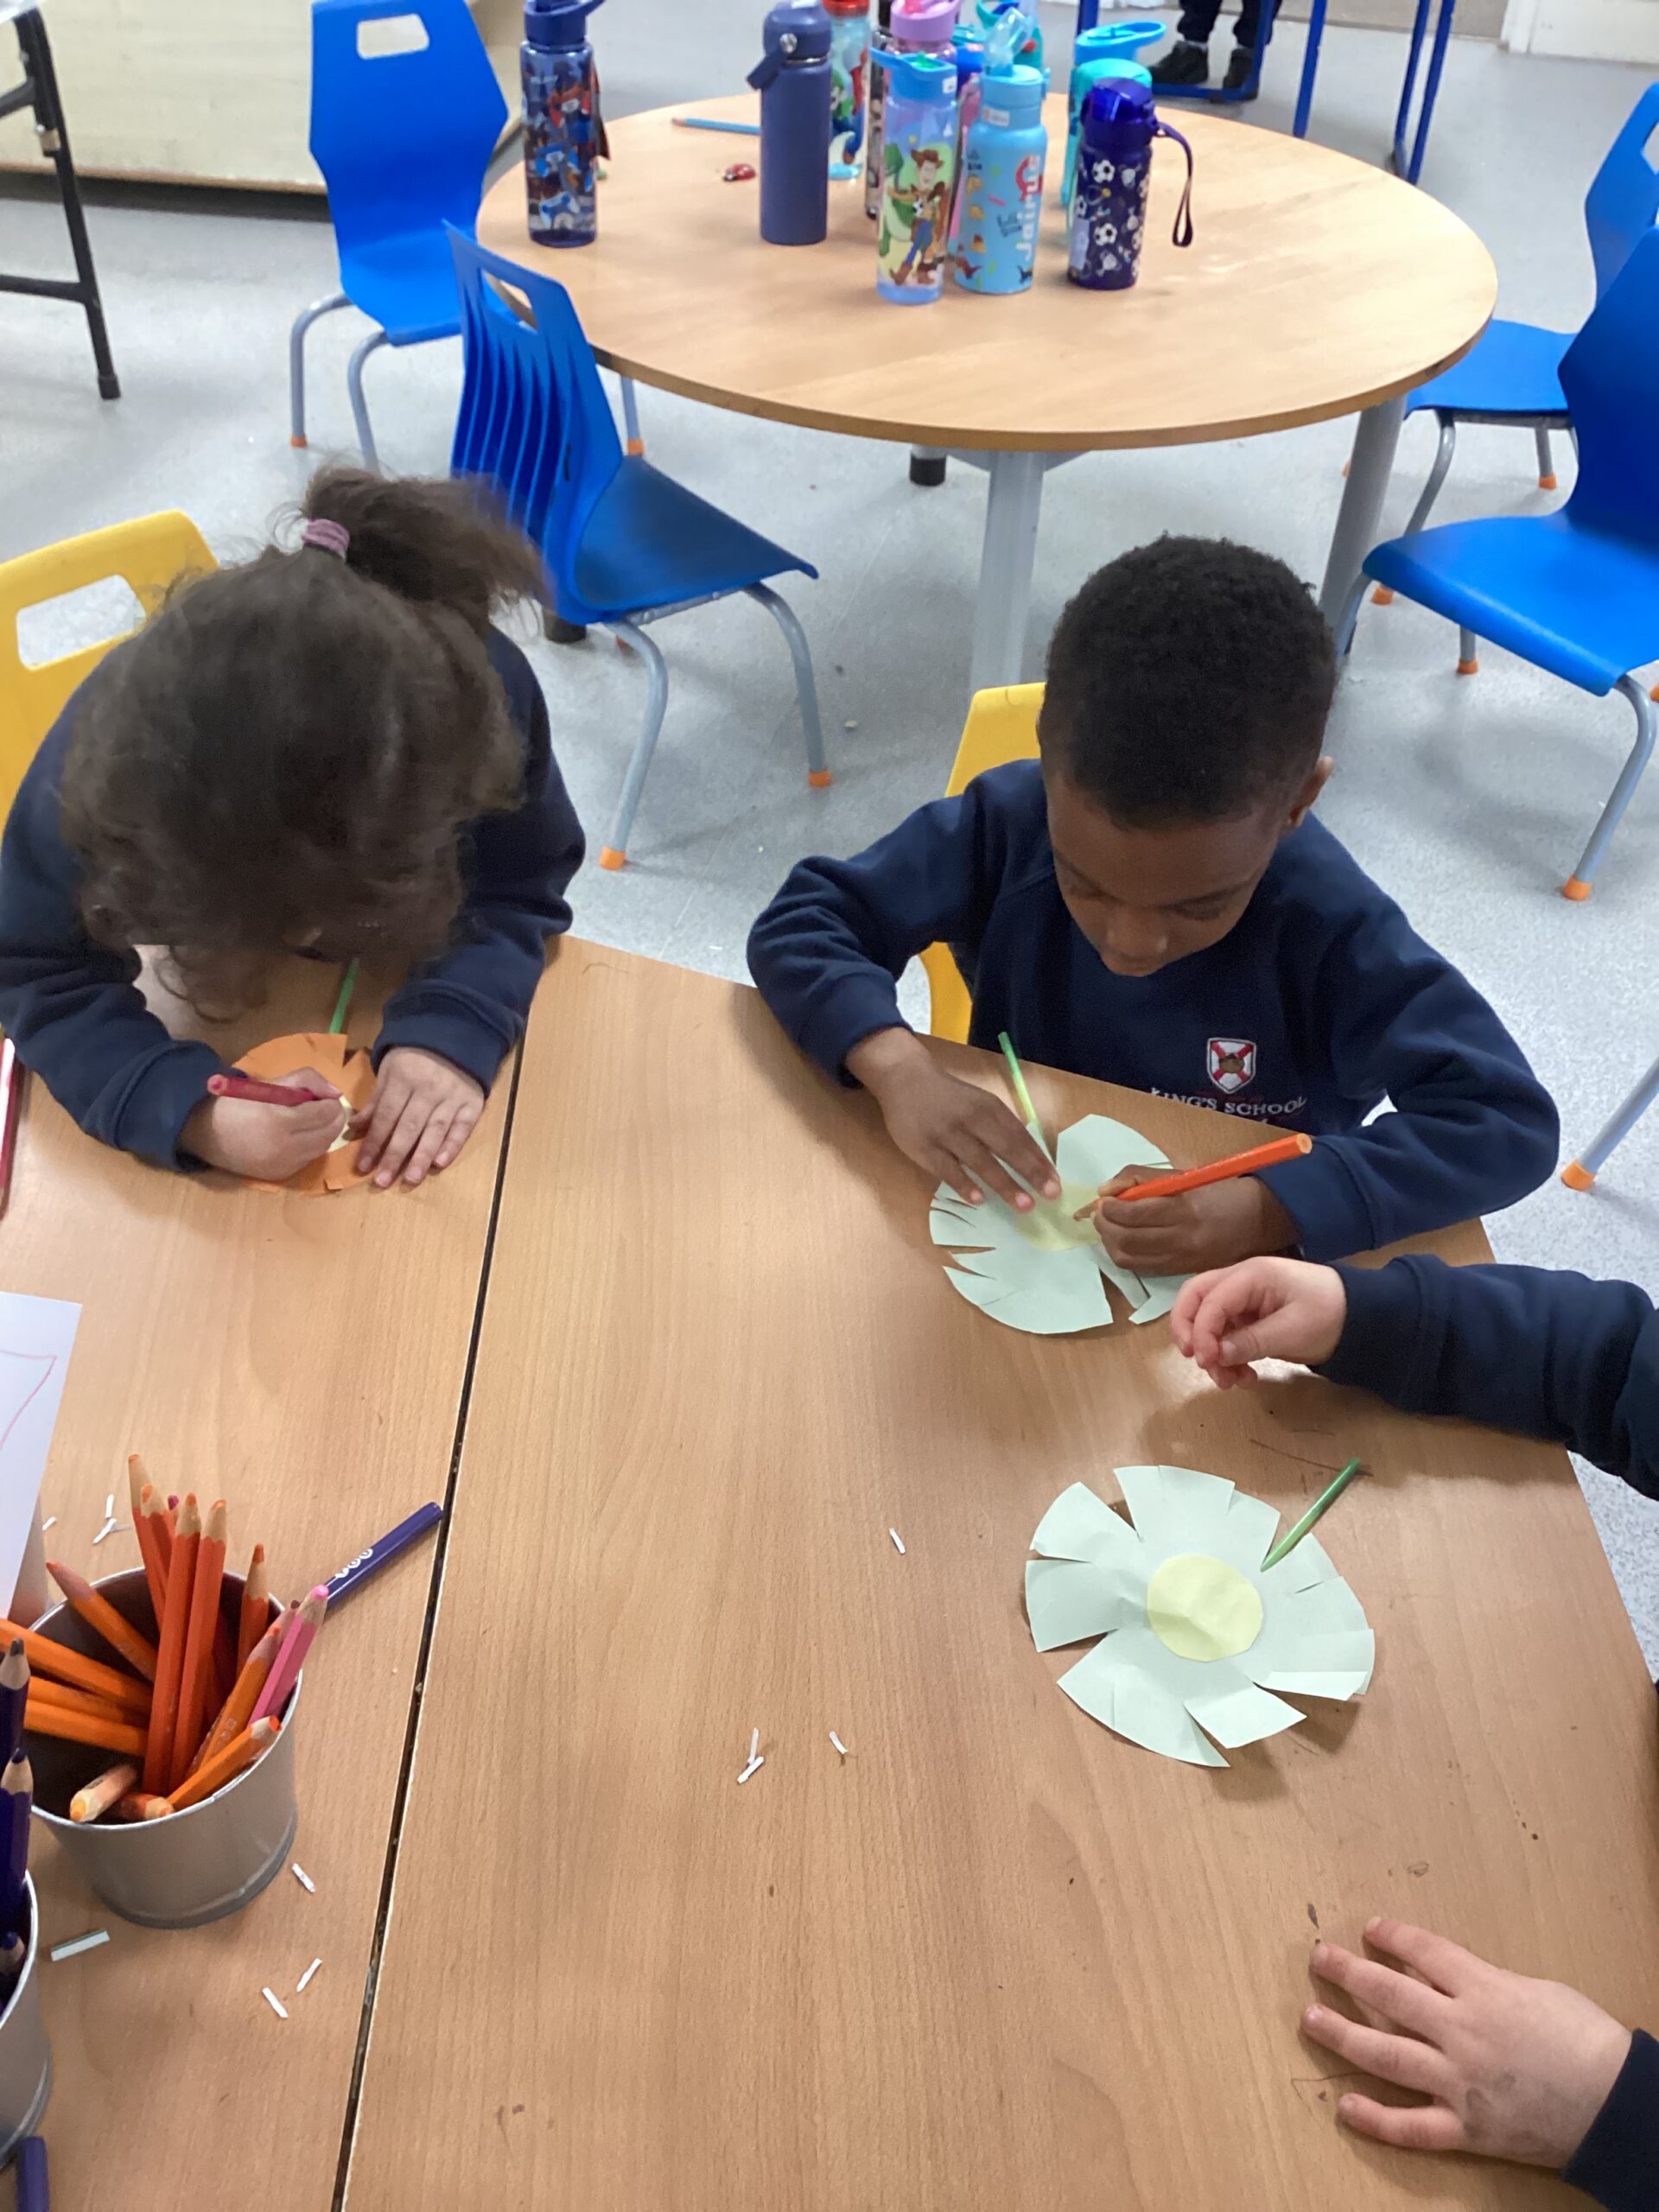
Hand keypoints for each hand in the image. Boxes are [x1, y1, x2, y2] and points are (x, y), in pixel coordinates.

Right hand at [183, 1066, 346, 1181]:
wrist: (206, 1134)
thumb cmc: (237, 1102)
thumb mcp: (270, 1083)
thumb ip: (307, 1081)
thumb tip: (336, 1093)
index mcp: (278, 1121)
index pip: (324, 1113)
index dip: (330, 1103)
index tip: (326, 1096)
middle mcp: (284, 1148)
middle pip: (329, 1134)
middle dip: (333, 1118)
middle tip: (325, 1107)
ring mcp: (282, 1165)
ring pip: (322, 1148)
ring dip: (324, 1132)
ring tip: (313, 1120)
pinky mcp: (280, 1175)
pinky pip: (308, 1159)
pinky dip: (311, 1146)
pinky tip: (300, 1136)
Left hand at [355, 1047, 484, 1187]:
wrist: (455, 1038)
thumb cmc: (414, 1058)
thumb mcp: (390, 1071)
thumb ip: (376, 1101)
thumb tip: (354, 1127)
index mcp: (403, 1080)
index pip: (386, 1116)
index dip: (373, 1142)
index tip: (363, 1166)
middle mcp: (428, 1090)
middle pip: (408, 1127)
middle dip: (394, 1156)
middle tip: (382, 1182)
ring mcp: (452, 1097)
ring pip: (435, 1130)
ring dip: (422, 1156)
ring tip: (411, 1179)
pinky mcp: (473, 1103)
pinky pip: (463, 1127)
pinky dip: (453, 1145)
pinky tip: (440, 1163)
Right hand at [845, 1027, 1060, 1210]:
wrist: (905, 1080)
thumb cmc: (950, 1097)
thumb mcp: (979, 1103)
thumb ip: (1000, 1127)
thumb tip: (1029, 1160)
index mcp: (989, 1107)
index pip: (1020, 1136)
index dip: (1039, 1159)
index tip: (1055, 1182)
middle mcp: (972, 1119)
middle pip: (1006, 1148)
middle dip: (1030, 1173)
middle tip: (1050, 1196)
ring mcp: (947, 1134)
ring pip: (980, 1162)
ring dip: (1004, 1184)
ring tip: (1024, 1205)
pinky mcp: (925, 1147)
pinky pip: (947, 1170)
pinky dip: (964, 1184)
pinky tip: (979, 1200)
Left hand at [1087, 1171, 1296, 1278]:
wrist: (1258, 1219)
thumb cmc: (1219, 1190)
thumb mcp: (1182, 1175)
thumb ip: (1140, 1178)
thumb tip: (1104, 1191)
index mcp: (1184, 1209)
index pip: (1133, 1214)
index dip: (1109, 1208)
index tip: (1103, 1199)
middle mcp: (1182, 1239)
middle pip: (1126, 1240)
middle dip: (1104, 1226)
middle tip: (1100, 1213)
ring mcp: (1181, 1260)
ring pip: (1128, 1259)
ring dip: (1110, 1242)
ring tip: (1109, 1226)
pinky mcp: (1181, 1272)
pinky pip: (1142, 1268)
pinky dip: (1126, 1254)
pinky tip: (1126, 1240)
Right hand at [1171, 1256, 1347, 1387]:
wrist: (1361, 1317)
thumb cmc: (1329, 1315)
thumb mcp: (1292, 1331)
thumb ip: (1251, 1341)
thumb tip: (1216, 1355)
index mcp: (1251, 1275)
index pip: (1210, 1300)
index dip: (1201, 1331)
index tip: (1207, 1362)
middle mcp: (1241, 1282)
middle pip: (1195, 1299)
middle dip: (1189, 1330)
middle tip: (1197, 1360)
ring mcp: (1244, 1300)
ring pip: (1208, 1321)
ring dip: (1212, 1352)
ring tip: (1231, 1382)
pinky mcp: (1250, 1318)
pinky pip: (1226, 1335)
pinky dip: (1228, 1357)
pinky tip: (1245, 1377)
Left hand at [1304, 1917, 1630, 2167]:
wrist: (1618, 2106)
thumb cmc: (1586, 2039)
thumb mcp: (1535, 1990)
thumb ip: (1485, 1983)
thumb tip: (1443, 1977)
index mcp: (1483, 1990)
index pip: (1423, 1952)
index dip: (1392, 1936)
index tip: (1370, 1928)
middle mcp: (1462, 2032)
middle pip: (1390, 1994)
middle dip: (1349, 1972)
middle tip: (1319, 1959)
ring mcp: (1459, 2083)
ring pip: (1386, 2054)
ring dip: (1342, 2035)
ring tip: (1309, 2018)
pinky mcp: (1467, 2129)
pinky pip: (1412, 2127)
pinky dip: (1376, 2120)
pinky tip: (1345, 2107)